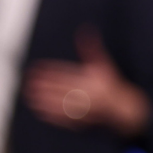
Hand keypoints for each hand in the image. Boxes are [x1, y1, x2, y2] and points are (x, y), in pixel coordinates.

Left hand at [23, 27, 151, 136]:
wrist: (124, 110)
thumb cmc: (111, 84)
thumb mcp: (102, 65)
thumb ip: (90, 48)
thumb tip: (84, 29)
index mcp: (90, 83)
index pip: (65, 76)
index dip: (49, 72)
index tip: (35, 69)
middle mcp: (88, 98)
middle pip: (60, 92)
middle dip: (43, 88)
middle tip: (27, 84)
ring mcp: (86, 112)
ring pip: (61, 107)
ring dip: (44, 103)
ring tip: (30, 98)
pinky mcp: (84, 124)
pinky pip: (65, 121)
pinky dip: (52, 117)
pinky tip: (40, 112)